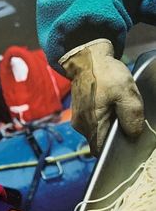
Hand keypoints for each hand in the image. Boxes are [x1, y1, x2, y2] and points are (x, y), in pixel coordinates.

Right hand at [60, 39, 143, 155]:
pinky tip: (110, 106)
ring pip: (96, 133)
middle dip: (113, 136)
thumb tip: (133, 135)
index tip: (126, 140)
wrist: (86, 59)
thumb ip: (132, 116)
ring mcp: (78, 120)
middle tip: (126, 121)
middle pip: (99, 142)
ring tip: (118, 110)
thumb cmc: (106, 75)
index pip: (102, 151)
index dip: (115, 150)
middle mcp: (81, 126)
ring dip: (108, 126)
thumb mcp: (127, 93)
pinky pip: (92, 124)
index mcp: (92, 124)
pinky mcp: (78, 113)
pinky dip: (102, 119)